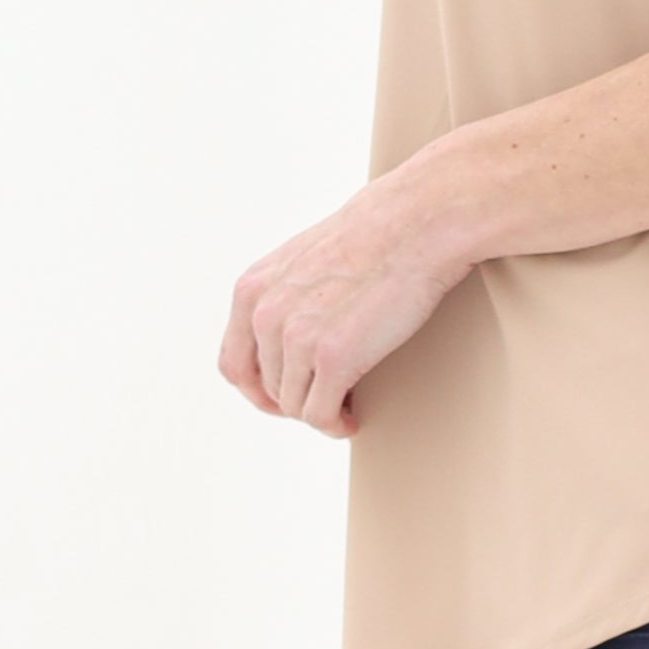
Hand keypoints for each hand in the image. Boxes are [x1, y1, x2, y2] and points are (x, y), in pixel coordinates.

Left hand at [219, 163, 469, 438]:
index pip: (234, 364)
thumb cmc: (372, 238)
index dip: (258, 389)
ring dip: (320, 411)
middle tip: (327, 398)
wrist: (414, 224)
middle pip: (267, 389)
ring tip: (346, 404)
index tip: (285, 395)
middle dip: (297, 399)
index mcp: (251, 291)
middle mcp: (265, 315)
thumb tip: (280, 341)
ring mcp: (297, 338)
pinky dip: (336, 425)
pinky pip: (321, 415)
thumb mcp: (302, 261)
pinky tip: (353, 418)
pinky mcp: (334, 357)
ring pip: (295, 406)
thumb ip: (280, 297)